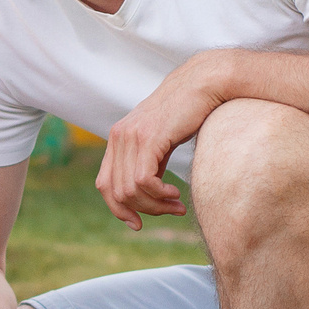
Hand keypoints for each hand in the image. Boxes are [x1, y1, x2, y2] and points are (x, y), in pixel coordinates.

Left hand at [95, 55, 225, 230]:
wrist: (204, 84)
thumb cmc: (188, 113)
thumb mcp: (161, 142)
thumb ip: (148, 163)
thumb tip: (145, 194)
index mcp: (117, 138)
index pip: (104, 184)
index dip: (118, 209)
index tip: (138, 224)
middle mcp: (118, 136)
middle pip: (116, 192)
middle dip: (144, 210)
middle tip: (171, 211)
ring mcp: (130, 136)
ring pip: (129, 190)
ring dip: (155, 205)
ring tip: (177, 204)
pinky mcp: (147, 138)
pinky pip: (142, 181)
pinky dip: (159, 195)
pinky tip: (175, 192)